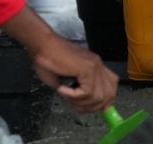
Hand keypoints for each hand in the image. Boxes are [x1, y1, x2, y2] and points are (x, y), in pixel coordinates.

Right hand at [1, 8, 117, 113]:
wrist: (41, 45)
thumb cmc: (48, 59)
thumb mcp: (66, 80)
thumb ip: (79, 92)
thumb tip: (85, 106)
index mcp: (95, 66)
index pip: (111, 87)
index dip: (103, 102)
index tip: (89, 108)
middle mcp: (98, 65)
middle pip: (109, 95)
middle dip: (92, 107)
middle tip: (75, 105)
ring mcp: (95, 66)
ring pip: (99, 97)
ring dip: (80, 103)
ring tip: (66, 96)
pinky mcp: (88, 68)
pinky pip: (88, 92)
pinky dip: (74, 96)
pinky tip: (63, 89)